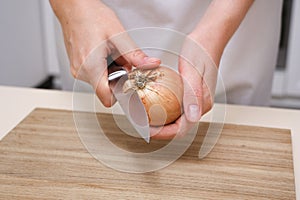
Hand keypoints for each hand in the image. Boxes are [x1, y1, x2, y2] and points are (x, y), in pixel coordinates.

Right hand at [50, 0, 159, 106]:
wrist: (74, 7)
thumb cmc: (90, 16)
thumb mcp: (118, 35)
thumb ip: (135, 55)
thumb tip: (150, 65)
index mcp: (90, 67)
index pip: (107, 98)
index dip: (122, 93)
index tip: (130, 83)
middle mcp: (81, 72)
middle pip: (107, 88)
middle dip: (119, 76)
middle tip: (120, 58)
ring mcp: (78, 70)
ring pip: (102, 81)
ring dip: (112, 70)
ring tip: (111, 51)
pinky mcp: (78, 66)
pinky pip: (96, 74)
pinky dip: (105, 66)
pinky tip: (105, 51)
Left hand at [151, 0, 253, 138]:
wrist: (209, 38)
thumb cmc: (201, 51)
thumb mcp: (193, 71)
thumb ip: (193, 96)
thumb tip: (192, 118)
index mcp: (202, 104)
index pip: (182, 128)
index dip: (164, 133)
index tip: (147, 131)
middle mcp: (200, 106)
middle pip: (178, 127)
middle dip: (159, 130)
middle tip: (141, 125)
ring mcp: (196, 101)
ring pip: (177, 119)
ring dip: (160, 122)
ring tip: (144, 118)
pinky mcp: (191, 95)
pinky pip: (176, 108)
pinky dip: (163, 110)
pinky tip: (152, 105)